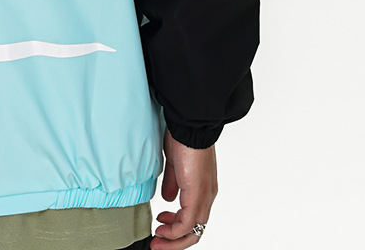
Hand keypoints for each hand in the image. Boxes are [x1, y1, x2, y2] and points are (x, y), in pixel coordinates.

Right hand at [150, 127, 216, 248]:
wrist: (190, 126)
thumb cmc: (183, 138)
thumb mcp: (176, 165)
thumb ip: (173, 183)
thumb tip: (167, 199)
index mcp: (203, 189)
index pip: (194, 218)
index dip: (177, 227)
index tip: (160, 226)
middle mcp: (207, 197)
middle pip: (195, 231)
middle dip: (175, 241)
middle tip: (157, 242)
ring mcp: (204, 197)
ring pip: (193, 231)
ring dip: (174, 240)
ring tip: (157, 239)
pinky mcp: (197, 194)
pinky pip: (188, 222)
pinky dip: (174, 230)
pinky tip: (161, 228)